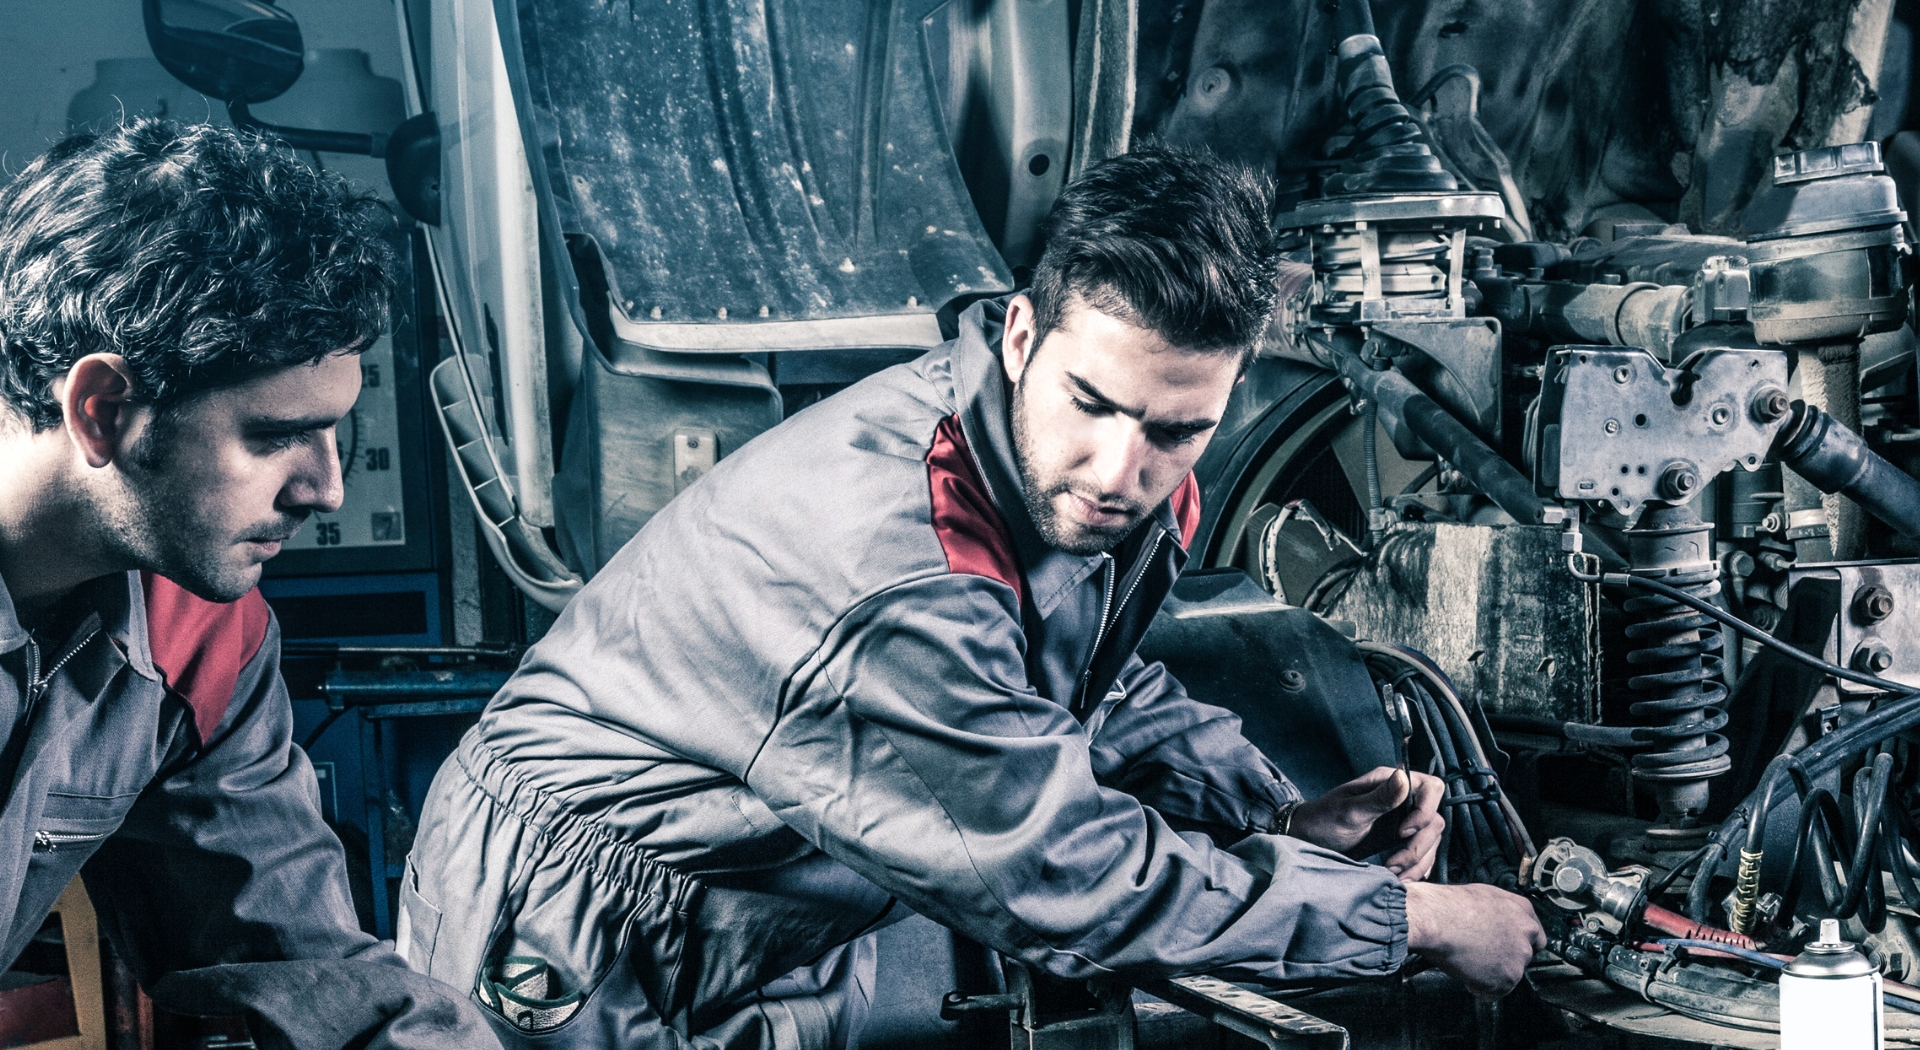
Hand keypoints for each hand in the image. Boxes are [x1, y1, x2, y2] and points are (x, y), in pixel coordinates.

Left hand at [1288, 766, 1445, 878]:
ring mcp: (1403, 820)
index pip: (1431, 788)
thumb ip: (1379, 798)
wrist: (1308, 842)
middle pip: (1433, 821)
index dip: (1425, 811)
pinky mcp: (1400, 841)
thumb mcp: (1350, 812)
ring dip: (1416, 862)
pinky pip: (1422, 854)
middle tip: (1392, 864)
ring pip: (1431, 841)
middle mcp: (1401, 799)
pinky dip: (1415, 868)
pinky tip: (1399, 877)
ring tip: (1391, 874)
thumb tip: (1404, 776)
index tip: (1403, 832)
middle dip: (1417, 847)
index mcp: (1390, 782)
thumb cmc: (1323, 821)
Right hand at [1404, 881, 1545, 999]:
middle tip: (1479, 955)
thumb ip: (1499, 912)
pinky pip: (1493, 992)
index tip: (1504, 949)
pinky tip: (1464, 972)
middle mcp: (1527, 933)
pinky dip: (1478, 988)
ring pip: (1508, 975)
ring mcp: (1519, 956)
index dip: (1515, 944)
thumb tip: (1492, 924)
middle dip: (1502, 959)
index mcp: (1522, 910)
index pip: (1534, 935)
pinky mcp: (1507, 978)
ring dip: (1490, 974)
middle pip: (1522, 956)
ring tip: (1467, 962)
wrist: (1437, 919)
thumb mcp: (1482, 895)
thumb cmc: (1449, 905)